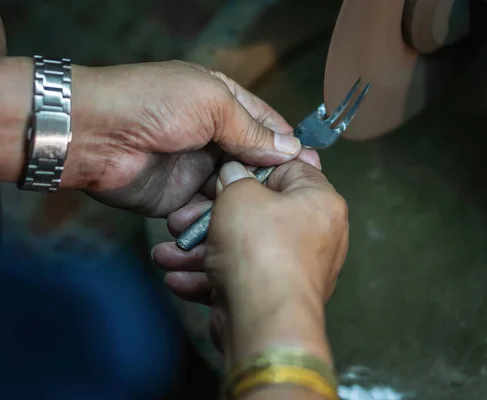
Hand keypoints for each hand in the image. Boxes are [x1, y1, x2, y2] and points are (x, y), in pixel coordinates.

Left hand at [73, 60, 319, 215]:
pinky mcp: (178, 199)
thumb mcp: (210, 103)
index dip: (287, 143)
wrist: (94, 135)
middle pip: (252, 162)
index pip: (265, 123)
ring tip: (256, 213)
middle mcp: (211, 137)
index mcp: (220, 103)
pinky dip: (214, 219)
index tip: (311, 166)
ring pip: (233, 192)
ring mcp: (194, 169)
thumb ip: (250, 128)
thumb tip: (290, 147)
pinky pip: (207, 213)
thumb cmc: (151, 104)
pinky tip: (221, 223)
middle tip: (290, 199)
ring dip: (242, 202)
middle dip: (268, 178)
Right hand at [152, 160, 347, 362]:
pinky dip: (209, 277)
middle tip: (182, 219)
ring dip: (199, 251)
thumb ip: (236, 176)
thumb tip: (234, 173)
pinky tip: (178, 277)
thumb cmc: (261, 249)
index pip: (290, 169)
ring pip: (240, 248)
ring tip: (167, 254)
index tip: (225, 171)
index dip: (253, 167)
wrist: (262, 319)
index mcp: (319, 201)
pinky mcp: (271, 296)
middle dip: (210, 218)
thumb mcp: (240, 194)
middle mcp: (313, 234)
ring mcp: (292, 268)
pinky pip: (239, 276)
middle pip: (255, 213)